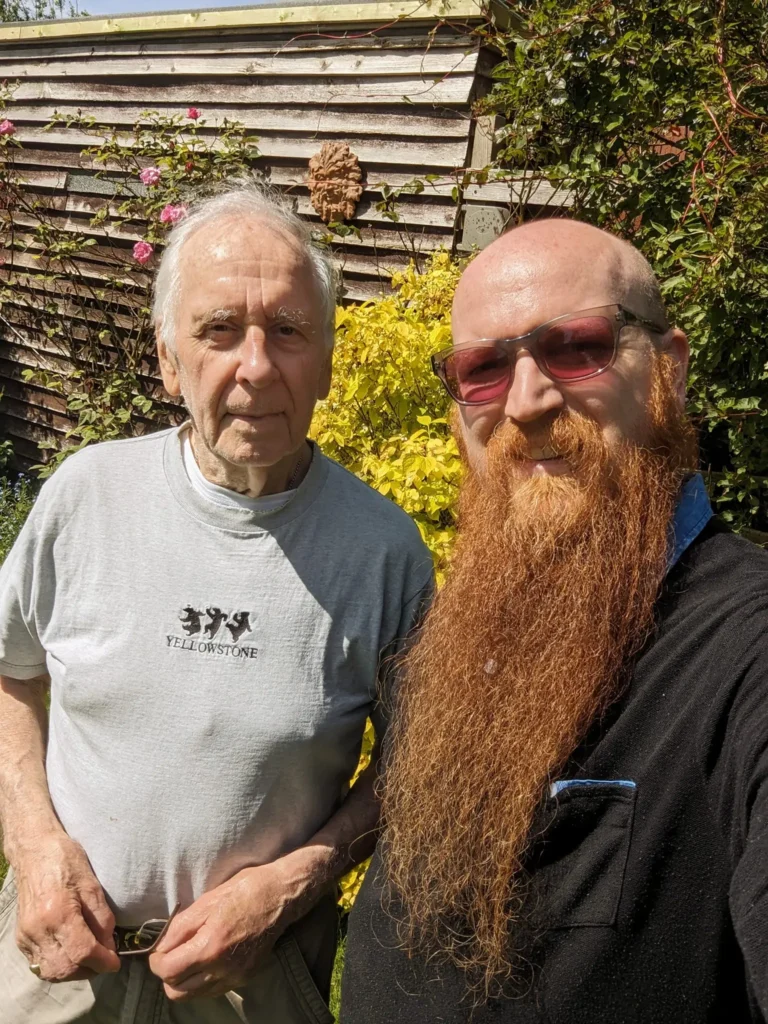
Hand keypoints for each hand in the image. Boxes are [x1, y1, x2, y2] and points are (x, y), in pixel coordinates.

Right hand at [13, 831, 120, 981]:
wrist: (35, 851)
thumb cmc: (66, 861)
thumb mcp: (92, 885)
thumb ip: (102, 919)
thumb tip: (110, 946)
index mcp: (59, 913)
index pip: (83, 952)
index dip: (103, 961)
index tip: (115, 962)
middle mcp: (39, 929)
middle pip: (66, 968)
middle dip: (89, 969)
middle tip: (103, 959)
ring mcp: (27, 935)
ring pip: (50, 971)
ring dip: (73, 971)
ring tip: (89, 958)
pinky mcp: (21, 937)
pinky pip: (39, 964)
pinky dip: (57, 965)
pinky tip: (70, 953)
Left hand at [149, 864, 291, 1000]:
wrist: (280, 896)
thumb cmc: (244, 890)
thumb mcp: (206, 901)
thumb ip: (179, 928)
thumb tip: (160, 946)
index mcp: (211, 947)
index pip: (169, 971)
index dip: (156, 961)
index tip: (158, 950)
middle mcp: (223, 969)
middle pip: (177, 991)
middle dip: (167, 974)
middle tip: (170, 954)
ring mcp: (236, 977)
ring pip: (194, 995)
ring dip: (184, 981)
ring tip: (187, 958)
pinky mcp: (245, 978)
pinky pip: (212, 990)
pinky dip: (202, 980)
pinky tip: (206, 961)